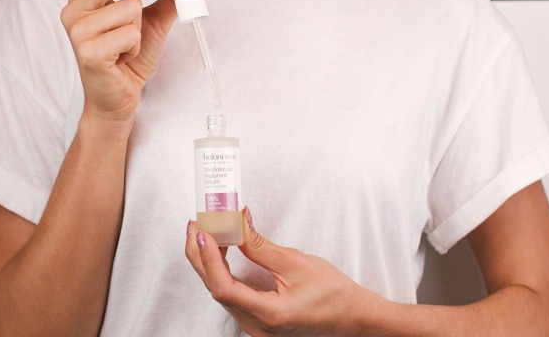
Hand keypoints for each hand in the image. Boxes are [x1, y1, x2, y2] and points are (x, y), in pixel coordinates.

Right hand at [60, 0, 200, 133]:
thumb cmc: (130, 61)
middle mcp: (74, 8)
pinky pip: (129, 35)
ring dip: (140, 32)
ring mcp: (77, 29)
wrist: (119, 99)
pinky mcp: (87, 51)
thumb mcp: (153, 24)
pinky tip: (122, 60)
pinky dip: (135, 49)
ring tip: (127, 49)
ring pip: (130, 8)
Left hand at [185, 208, 372, 335]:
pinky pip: (231, 295)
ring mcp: (255, 327)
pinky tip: (220, 253)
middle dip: (201, 255)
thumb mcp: (296, 262)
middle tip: (197, 224)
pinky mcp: (257, 321)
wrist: (351, 315)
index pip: (224, 288)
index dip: (209, 258)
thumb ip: (260, 246)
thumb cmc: (332, 292)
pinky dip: (222, 272)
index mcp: (270, 314)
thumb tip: (236, 223)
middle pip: (216, 290)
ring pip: (221, 292)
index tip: (202, 231)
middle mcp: (257, 327)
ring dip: (209, 262)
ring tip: (207, 232)